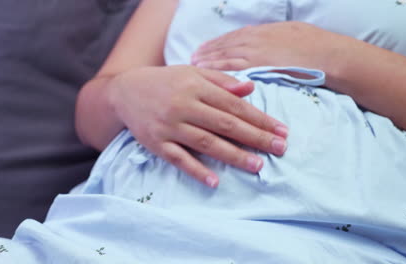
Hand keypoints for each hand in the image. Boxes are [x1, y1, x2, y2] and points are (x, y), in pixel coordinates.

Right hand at [107, 65, 288, 187]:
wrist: (124, 91)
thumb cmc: (165, 81)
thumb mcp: (192, 73)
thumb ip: (221, 81)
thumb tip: (250, 89)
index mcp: (195, 86)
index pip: (234, 105)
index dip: (259, 118)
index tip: (281, 130)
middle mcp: (183, 106)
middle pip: (225, 124)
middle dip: (255, 137)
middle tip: (279, 148)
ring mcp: (169, 126)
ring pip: (206, 143)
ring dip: (233, 155)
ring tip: (257, 165)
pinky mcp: (157, 143)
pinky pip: (179, 159)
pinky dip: (196, 170)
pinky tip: (215, 181)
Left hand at [191, 21, 335, 71]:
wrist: (327, 54)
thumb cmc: (314, 44)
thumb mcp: (291, 32)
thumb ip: (273, 36)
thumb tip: (266, 40)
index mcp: (262, 31)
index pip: (233, 37)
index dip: (217, 43)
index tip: (204, 48)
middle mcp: (255, 40)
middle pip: (225, 45)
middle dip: (207, 52)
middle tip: (192, 58)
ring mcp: (256, 52)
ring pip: (225, 55)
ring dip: (208, 61)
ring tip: (194, 65)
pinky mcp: (259, 66)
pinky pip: (234, 67)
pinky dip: (218, 69)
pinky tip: (208, 74)